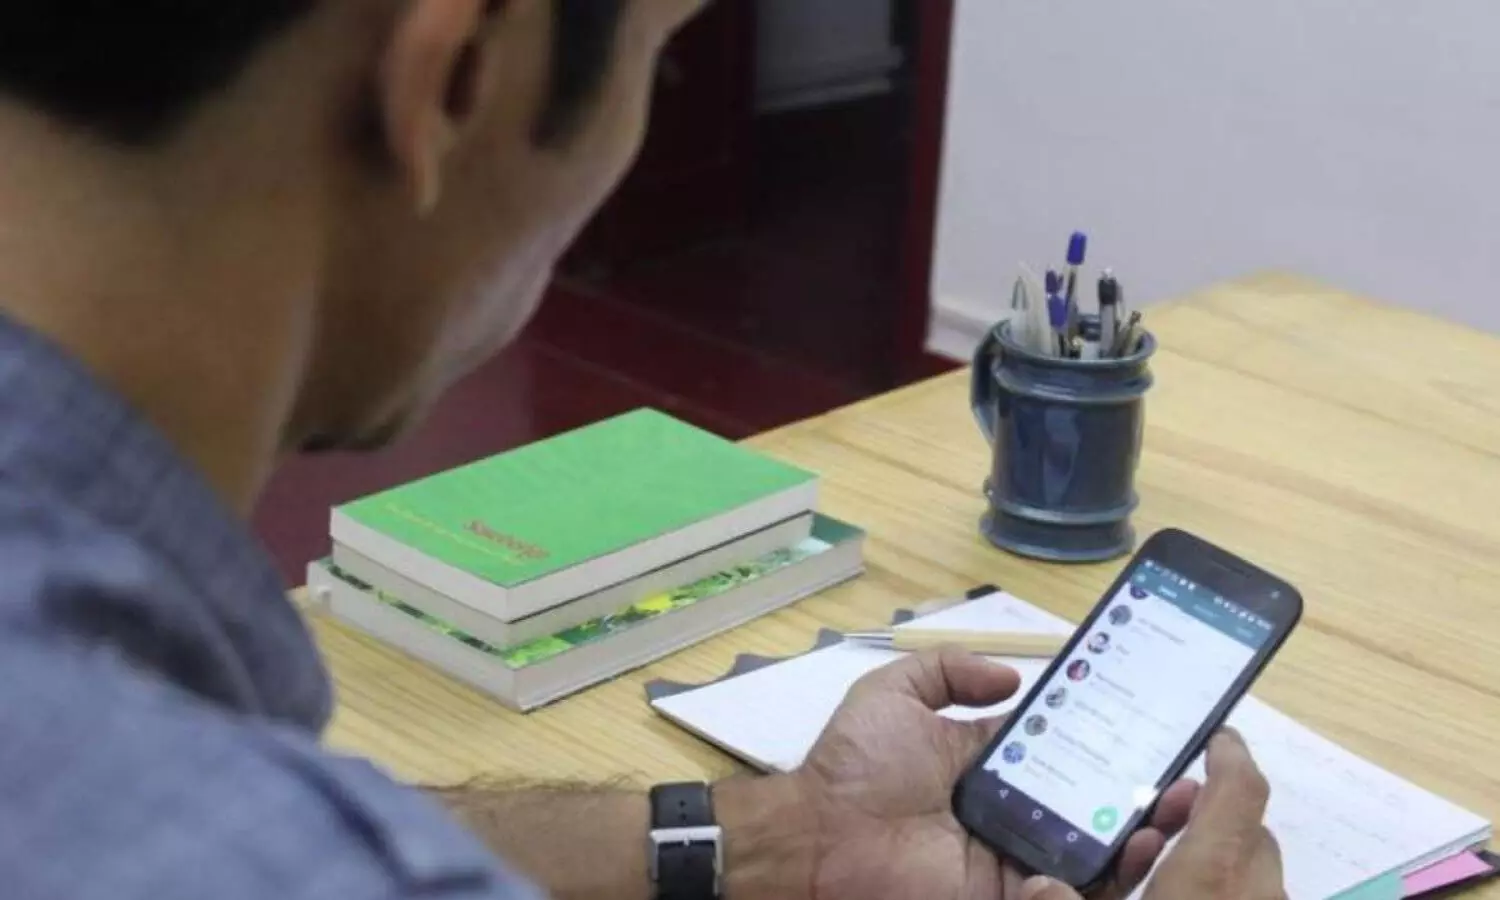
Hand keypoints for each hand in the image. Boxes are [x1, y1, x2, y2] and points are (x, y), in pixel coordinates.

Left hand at [791, 647, 1199, 899]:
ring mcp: (1013, 856)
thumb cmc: (852, 765)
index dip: (1105, 737)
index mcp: (988, 763)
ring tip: (1175, 810)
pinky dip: (1103, 877)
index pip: (1062, 749)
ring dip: (1139, 835)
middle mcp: (1008, 809)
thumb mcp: (894, 694)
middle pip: (1090, 802)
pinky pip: (1066, 891)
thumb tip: (1014, 674)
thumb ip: (948, 670)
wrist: (817, 837)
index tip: (1149, 720)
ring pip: (1092, 851)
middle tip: (1183, 775)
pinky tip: (1137, 847)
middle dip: (1140, 791)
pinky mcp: (1009, 895)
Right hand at [1020, 729, 1285, 899]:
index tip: (1213, 735)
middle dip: (1210, 821)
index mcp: (1214, 876)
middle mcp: (1256, 892)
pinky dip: (1228, 897)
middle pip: (1249, 834)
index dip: (1229, 755)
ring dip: (1220, 865)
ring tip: (1166, 877)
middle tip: (1160, 824)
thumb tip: (1039, 884)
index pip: (1239, 791)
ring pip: (1256, 876)